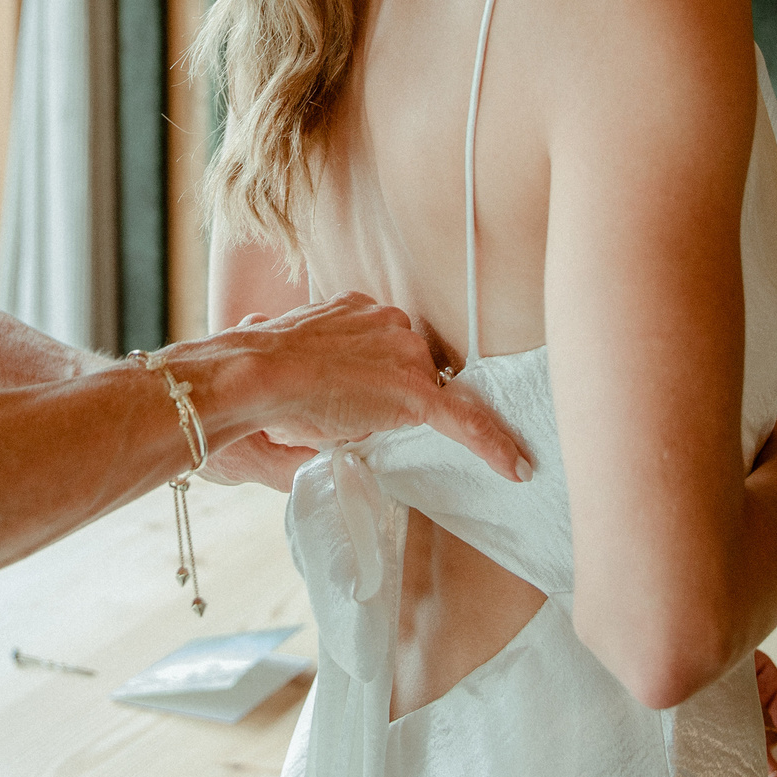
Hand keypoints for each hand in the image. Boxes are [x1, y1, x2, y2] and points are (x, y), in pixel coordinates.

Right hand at [192, 293, 525, 481]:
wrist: (260, 375)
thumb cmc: (264, 378)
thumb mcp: (297, 360)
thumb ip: (323, 368)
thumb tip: (321, 400)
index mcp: (359, 308)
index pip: (392, 345)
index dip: (389, 371)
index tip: (385, 388)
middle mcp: (390, 320)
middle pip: (416, 363)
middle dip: (396, 391)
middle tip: (361, 414)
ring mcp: (406, 353)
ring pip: (433, 389)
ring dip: (417, 413)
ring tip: (377, 429)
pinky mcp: (418, 392)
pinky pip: (465, 420)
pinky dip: (492, 444)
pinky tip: (515, 468)